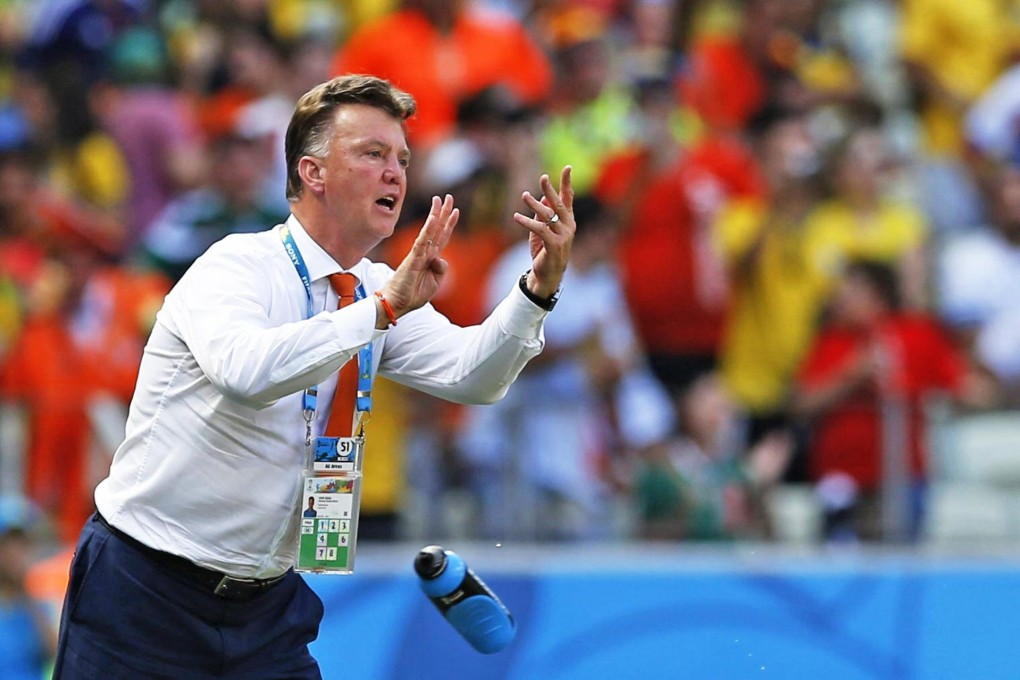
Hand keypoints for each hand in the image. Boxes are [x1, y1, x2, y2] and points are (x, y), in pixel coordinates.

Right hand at [379, 194, 458, 321]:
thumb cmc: (413, 294)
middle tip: (448, 196)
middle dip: (443, 212)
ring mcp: (419, 254)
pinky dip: (428, 230)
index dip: (449, 223)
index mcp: (431, 258)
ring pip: (430, 230)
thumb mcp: (435, 283)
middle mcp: (425, 252)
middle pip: (437, 228)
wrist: (397, 304)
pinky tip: (432, 219)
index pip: (442, 236)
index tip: (455, 210)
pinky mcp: (413, 259)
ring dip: (436, 214)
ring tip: (440, 199)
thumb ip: (441, 269)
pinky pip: (422, 242)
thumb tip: (441, 258)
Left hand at [513, 166, 574, 297]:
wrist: (549, 274)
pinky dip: (527, 222)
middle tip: (543, 177)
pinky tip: (516, 217)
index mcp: (568, 220)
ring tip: (524, 195)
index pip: (568, 198)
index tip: (568, 168)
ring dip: (534, 205)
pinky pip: (540, 229)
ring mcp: (563, 236)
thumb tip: (542, 198)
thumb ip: (543, 214)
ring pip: (548, 215)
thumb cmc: (545, 250)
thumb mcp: (542, 230)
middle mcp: (568, 226)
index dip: (567, 183)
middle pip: (559, 204)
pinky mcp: (554, 245)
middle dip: (550, 190)